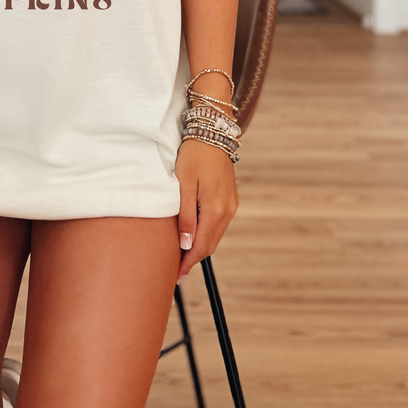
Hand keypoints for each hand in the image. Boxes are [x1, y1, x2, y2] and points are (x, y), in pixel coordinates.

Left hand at [175, 138, 238, 282]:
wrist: (212, 132)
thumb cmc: (193, 155)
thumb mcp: (183, 185)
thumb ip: (185, 216)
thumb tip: (185, 244)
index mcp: (215, 210)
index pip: (201, 246)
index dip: (188, 262)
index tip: (176, 275)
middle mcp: (227, 211)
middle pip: (209, 244)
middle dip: (193, 259)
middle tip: (176, 271)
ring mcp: (231, 205)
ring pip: (214, 235)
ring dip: (199, 246)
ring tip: (181, 256)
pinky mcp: (230, 199)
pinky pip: (217, 223)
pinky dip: (206, 233)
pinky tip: (193, 234)